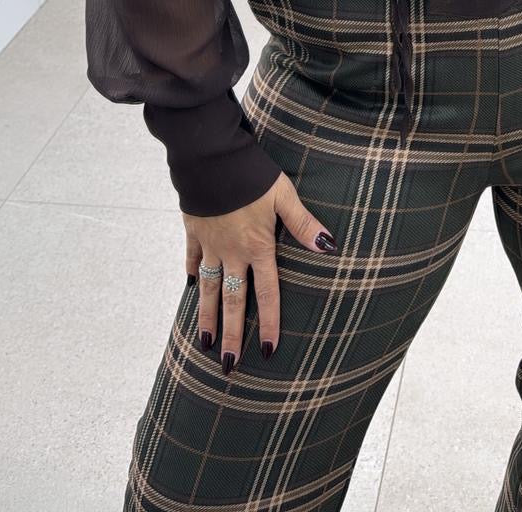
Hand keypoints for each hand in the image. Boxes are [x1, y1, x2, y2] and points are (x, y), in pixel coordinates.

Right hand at [182, 170, 338, 371]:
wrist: (211, 157)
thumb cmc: (252, 174)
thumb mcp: (283, 195)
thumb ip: (303, 224)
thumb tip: (329, 246)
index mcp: (257, 247)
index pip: (266, 293)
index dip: (268, 323)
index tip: (266, 351)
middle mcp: (232, 252)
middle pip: (233, 300)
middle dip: (230, 334)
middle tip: (227, 364)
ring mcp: (210, 243)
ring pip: (209, 287)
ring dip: (207, 315)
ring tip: (204, 342)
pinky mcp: (194, 229)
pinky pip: (193, 258)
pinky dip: (193, 273)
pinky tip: (192, 286)